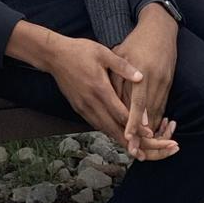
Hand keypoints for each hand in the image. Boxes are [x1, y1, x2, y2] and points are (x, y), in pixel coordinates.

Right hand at [45, 36, 176, 157]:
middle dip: (129, 141)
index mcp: (100, 89)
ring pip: (103, 128)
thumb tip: (141, 77)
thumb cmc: (79, 51)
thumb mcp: (103, 53)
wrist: (54, 55)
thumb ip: (122, 66)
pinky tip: (115, 132)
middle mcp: (91, 102)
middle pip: (112, 128)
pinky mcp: (78, 108)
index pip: (121, 114)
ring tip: (133, 147)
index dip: (136, 126)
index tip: (149, 134)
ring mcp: (83, 107)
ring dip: (118, 138)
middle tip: (144, 151)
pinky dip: (107, 130)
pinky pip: (95, 123)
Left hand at [114, 5, 178, 160]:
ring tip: (141, 146)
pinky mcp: (169, 84)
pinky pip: (162, 106)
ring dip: (150, 130)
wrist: (160, 29)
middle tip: (134, 149)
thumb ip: (117, 77)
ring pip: (157, 112)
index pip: (137, 102)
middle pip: (149, 112)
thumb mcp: (120, 53)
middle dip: (142, 133)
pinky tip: (150, 131)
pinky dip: (156, 119)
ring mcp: (164, 83)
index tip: (129, 136)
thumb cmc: (136, 41)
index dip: (133, 121)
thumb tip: (112, 100)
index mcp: (141, 72)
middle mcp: (155, 80)